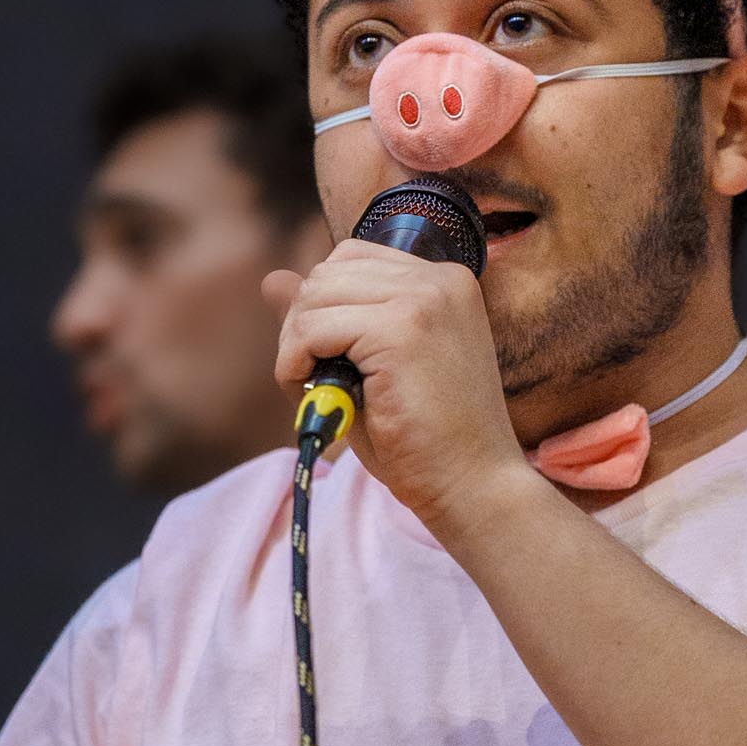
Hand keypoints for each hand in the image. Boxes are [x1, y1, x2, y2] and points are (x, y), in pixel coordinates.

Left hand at [263, 239, 527, 530]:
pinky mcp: (400, 331)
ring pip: (314, 296)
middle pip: (327, 272)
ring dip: (297, 347)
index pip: (350, 258)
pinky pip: (312, 329)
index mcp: (444, 280)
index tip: (331, 358)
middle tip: (318, 381)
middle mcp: (439, 278)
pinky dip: (296, 365)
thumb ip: (327, 317)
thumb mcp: (371, 366)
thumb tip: (271, 279)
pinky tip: (321, 396)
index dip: (324, 307)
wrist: (475, 487)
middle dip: (304, 326)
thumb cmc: (426, 439)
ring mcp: (423, 299)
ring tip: (321, 392)